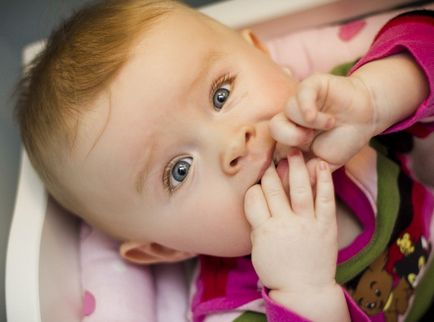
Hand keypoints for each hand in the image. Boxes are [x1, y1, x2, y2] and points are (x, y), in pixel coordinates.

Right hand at [244, 150, 337, 294]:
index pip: (254, 197)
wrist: (305, 291)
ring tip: (294, 150)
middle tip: (271, 155)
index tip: (257, 180)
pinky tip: (320, 164)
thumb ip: (257, 222)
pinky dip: (324, 180)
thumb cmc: (277, 270)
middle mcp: (285, 224)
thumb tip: (258, 197)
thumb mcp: (258, 248)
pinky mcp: (327, 226)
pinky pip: (326, 199)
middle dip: (270, 170)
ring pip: (299, 189)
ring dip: (296, 167)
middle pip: (274, 189)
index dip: (254, 186)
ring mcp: (308, 224)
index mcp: (265, 230)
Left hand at [270, 73, 375, 168]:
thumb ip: (305, 174)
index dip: (281, 151)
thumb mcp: (324, 164)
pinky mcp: (311, 86)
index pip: (272, 144)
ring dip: (310, 122)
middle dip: (291, 137)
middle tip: (311, 140)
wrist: (366, 118)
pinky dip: (309, 108)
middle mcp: (290, 119)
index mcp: (289, 138)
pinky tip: (325, 118)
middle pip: (274, 127)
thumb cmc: (344, 140)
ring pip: (288, 110)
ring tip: (330, 124)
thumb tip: (284, 186)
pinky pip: (300, 95)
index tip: (294, 161)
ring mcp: (299, 102)